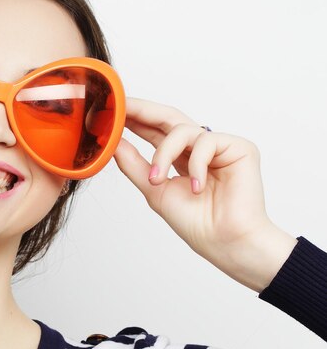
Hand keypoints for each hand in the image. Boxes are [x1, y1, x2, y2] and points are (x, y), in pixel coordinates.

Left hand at [113, 97, 296, 291]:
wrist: (224, 241)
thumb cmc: (195, 222)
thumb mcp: (154, 189)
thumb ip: (133, 164)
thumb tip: (112, 142)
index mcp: (179, 157)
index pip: (153, 129)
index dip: (133, 118)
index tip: (110, 109)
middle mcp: (198, 148)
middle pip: (168, 117)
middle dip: (142, 111)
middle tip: (121, 107)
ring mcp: (219, 146)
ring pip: (181, 130)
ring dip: (163, 154)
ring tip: (158, 180)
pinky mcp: (239, 147)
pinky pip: (207, 141)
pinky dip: (195, 164)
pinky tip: (197, 187)